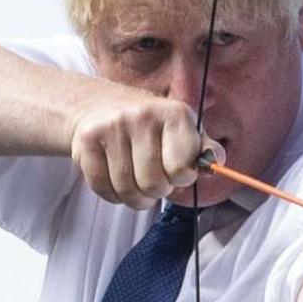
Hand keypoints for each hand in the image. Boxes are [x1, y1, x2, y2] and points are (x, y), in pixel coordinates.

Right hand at [68, 92, 223, 209]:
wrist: (99, 105)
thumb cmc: (149, 125)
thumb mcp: (182, 129)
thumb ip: (203, 149)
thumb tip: (216, 163)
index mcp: (174, 114)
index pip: (183, 169)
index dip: (181, 178)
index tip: (177, 170)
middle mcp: (142, 116)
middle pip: (154, 185)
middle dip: (157, 190)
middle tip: (154, 177)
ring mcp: (112, 128)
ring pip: (128, 191)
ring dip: (135, 196)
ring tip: (137, 180)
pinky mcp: (86, 142)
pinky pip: (103, 189)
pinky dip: (112, 193)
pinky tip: (116, 177)